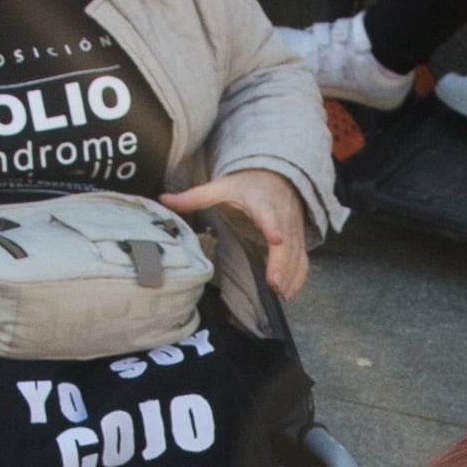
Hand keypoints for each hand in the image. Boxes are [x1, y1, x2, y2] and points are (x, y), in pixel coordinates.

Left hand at [167, 168, 309, 296]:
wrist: (278, 174)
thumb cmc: (248, 184)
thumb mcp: (221, 187)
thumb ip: (193, 197)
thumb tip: (163, 198)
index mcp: (262, 201)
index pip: (268, 214)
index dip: (272, 226)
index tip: (276, 238)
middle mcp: (282, 215)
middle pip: (285, 241)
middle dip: (282, 263)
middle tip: (274, 284)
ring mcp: (292, 228)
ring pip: (296, 252)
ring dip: (291, 274)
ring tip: (281, 292)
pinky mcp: (298, 238)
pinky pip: (302, 258)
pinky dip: (299, 276)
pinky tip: (289, 291)